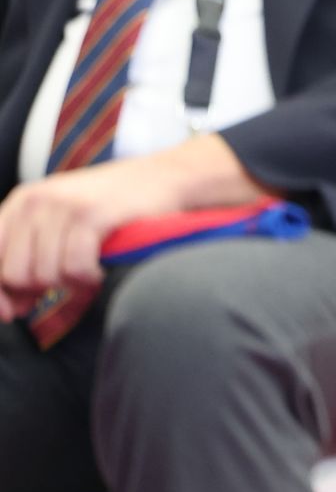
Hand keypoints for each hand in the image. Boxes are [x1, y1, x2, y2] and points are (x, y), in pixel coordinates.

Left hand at [0, 139, 271, 318]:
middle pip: (13, 273)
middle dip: (38, 290)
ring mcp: (63, 206)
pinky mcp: (92, 215)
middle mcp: (36, 200)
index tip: (12, 312)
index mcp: (21, 202)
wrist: (164, 179)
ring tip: (90, 269)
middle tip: (68, 282)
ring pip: (44, 275)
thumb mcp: (60, 224)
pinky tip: (100, 268)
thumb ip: (29, 260)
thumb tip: (10, 309)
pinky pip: (74, 269)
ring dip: (70, 284)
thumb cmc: (112, 208)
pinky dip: (89, 279)